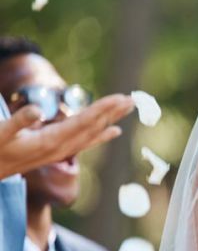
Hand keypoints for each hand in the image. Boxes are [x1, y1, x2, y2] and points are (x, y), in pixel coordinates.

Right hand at [0, 94, 131, 179]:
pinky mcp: (57, 151)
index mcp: (51, 141)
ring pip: (93, 133)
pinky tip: (115, 130)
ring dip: (110, 119)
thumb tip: (37, 109)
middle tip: (133, 99)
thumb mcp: (1, 133)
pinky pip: (86, 141)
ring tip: (128, 108)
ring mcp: (61, 151)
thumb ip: (18, 121)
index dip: (102, 109)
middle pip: (94, 127)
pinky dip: (102, 135)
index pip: (83, 122)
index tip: (119, 99)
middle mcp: (61, 147)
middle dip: (113, 112)